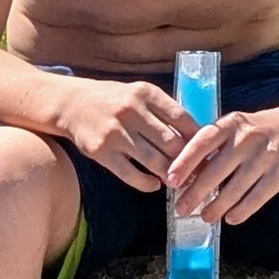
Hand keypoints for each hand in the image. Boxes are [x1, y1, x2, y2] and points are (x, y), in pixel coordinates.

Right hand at [54, 74, 193, 190]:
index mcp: (146, 93)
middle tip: (197, 173)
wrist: (71, 104)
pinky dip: (147, 184)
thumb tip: (196, 137)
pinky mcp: (100, 151)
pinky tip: (154, 185)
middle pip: (172, 143)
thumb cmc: (113, 100)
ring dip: (170, 175)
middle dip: (188, 162)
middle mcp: (131, 110)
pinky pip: (131, 174)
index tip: (207, 153)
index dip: (198, 139)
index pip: (182, 119)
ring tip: (177, 181)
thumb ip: (164, 111)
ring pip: (154, 161)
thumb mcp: (139, 94)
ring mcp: (115, 132)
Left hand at [167, 104, 278, 225]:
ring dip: (216, 207)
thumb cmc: (262, 130)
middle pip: (215, 171)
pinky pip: (256, 198)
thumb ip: (215, 144)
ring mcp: (265, 157)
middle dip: (195, 193)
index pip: (201, 143)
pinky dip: (241, 211)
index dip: (184, 163)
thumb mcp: (238, 126)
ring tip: (205, 217)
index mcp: (231, 124)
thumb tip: (187, 172)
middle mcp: (246, 139)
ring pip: (234, 189)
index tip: (170, 181)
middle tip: (181, 209)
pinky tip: (230, 218)